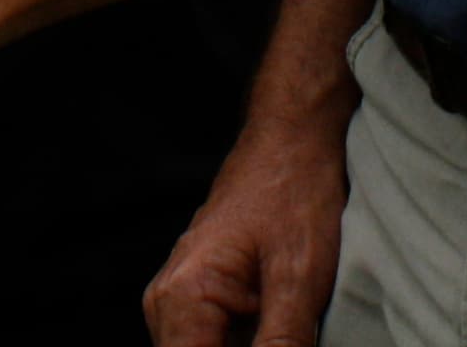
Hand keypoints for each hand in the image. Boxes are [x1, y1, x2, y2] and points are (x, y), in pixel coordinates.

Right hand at [142, 111, 350, 346]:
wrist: (292, 140)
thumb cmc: (294, 193)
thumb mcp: (299, 279)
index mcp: (181, 298)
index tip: (276, 346)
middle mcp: (166, 304)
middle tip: (289, 334)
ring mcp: (179, 303)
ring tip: (286, 322)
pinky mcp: (199, 301)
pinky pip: (215, 344)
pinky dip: (248, 345)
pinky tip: (278, 327)